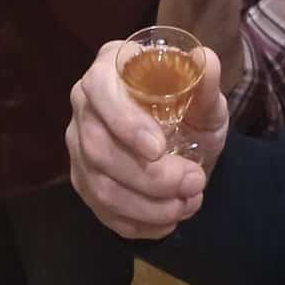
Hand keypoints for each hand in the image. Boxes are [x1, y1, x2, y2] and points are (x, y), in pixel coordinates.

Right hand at [66, 40, 228, 238]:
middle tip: (194, 183)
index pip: (100, 90)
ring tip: (187, 204)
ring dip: (147, 206)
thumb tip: (206, 62)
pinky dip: (138, 223)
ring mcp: (78, 144)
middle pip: (99, 147)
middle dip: (149, 177)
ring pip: (99, 185)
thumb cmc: (189, 107)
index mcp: (109, 69)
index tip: (159, 149)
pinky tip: (167, 221)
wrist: (186, 139)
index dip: (125, 123)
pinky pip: (101, 211)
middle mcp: (84, 103)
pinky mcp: (83, 179)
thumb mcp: (205, 96)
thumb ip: (205, 84)